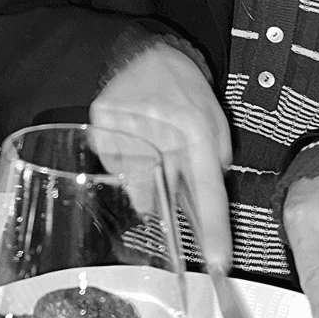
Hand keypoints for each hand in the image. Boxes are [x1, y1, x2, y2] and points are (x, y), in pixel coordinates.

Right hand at [90, 43, 232, 268]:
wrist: (147, 53)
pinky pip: (111, 163)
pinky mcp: (101, 122)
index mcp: (197, 134)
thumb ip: (216, 160)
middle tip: (161, 172)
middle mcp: (162, 133)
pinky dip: (121, 160)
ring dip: (141, 177)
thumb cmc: (185, 89)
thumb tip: (204, 196)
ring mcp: (127, 127)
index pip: (208, 193)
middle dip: (162, 198)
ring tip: (147, 142)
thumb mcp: (215, 121)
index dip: (213, 232)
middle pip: (159, 195)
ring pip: (132, 183)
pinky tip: (130, 136)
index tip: (217, 264)